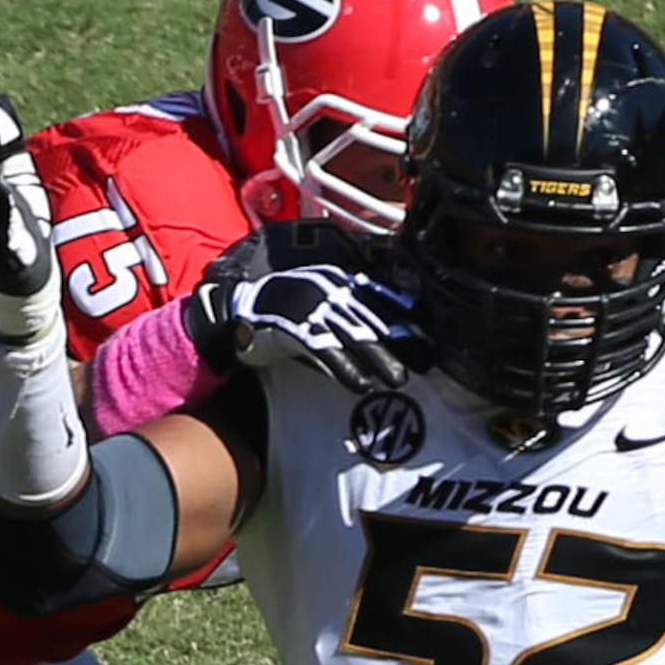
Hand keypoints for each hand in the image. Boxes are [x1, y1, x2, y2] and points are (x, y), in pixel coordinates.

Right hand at [194, 262, 415, 393]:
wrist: (236, 310)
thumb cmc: (282, 309)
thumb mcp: (321, 300)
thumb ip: (349, 309)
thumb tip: (384, 328)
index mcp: (337, 279)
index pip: (379, 296)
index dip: (404, 317)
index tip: (428, 336)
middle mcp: (328, 289)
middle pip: (372, 316)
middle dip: (401, 340)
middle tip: (426, 360)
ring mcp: (310, 308)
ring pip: (352, 334)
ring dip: (378, 357)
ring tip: (398, 378)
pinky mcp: (292, 329)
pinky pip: (324, 350)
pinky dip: (344, 368)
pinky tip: (361, 385)